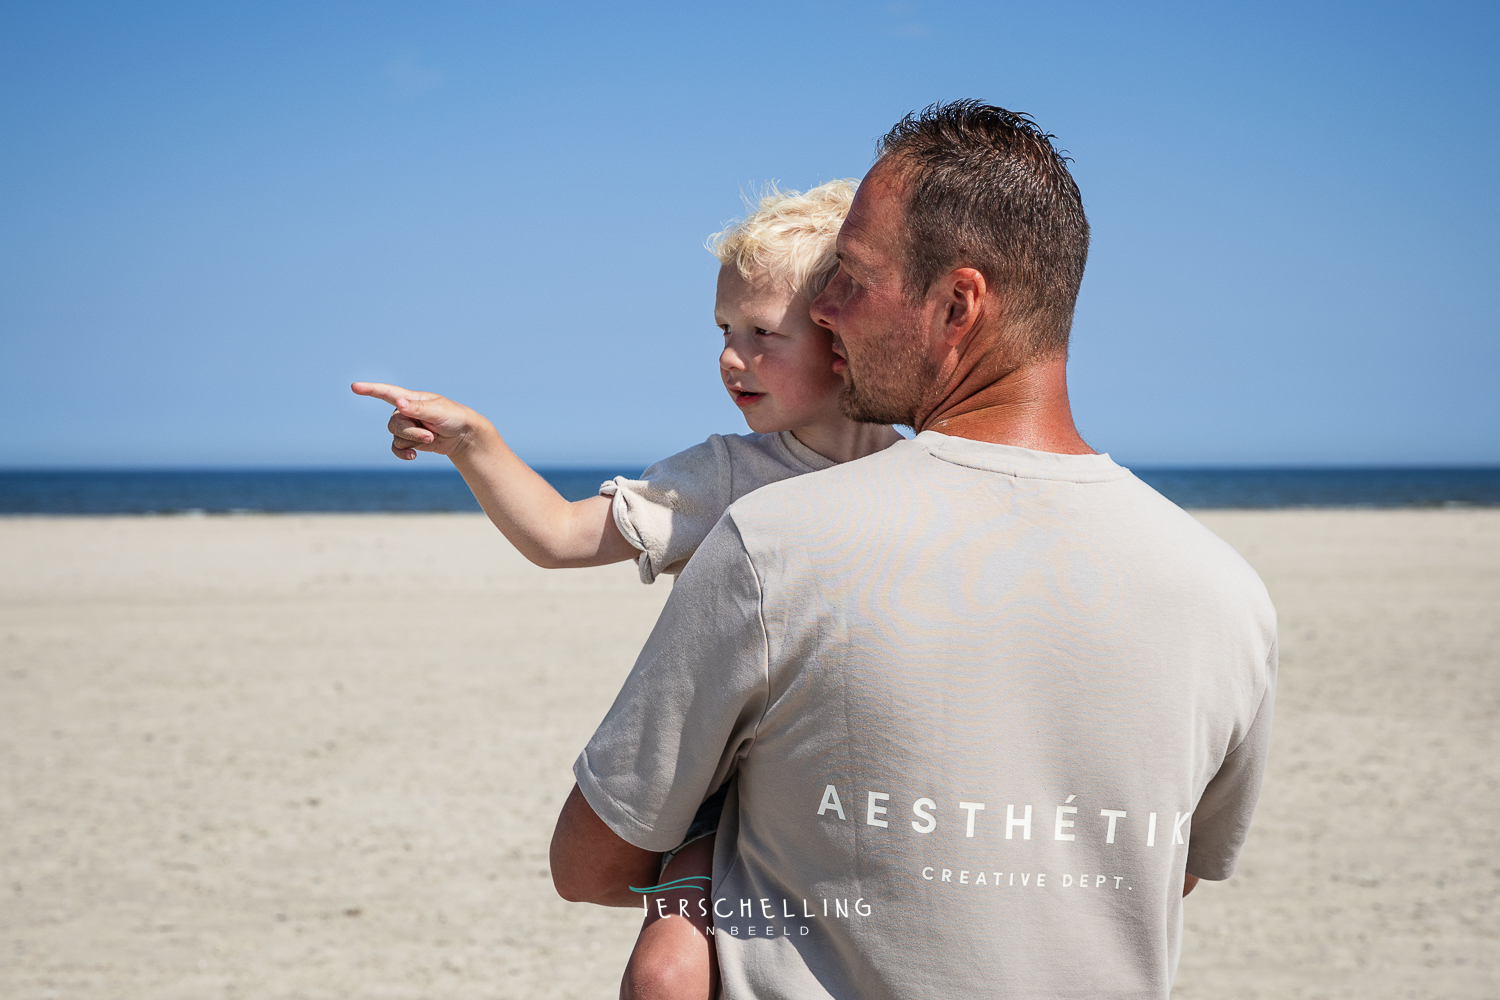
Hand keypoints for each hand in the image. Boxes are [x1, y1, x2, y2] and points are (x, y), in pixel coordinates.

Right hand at [350, 382, 486, 460]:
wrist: (463, 435)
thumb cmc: (453, 416)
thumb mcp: (438, 410)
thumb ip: (418, 408)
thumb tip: (399, 403)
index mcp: (410, 398)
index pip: (386, 392)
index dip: (370, 389)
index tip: (354, 387)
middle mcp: (404, 411)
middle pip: (394, 424)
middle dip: (411, 432)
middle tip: (430, 434)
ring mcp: (406, 426)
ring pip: (396, 437)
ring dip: (413, 441)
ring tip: (431, 438)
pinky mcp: (409, 441)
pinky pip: (397, 448)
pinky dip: (403, 453)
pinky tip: (413, 456)